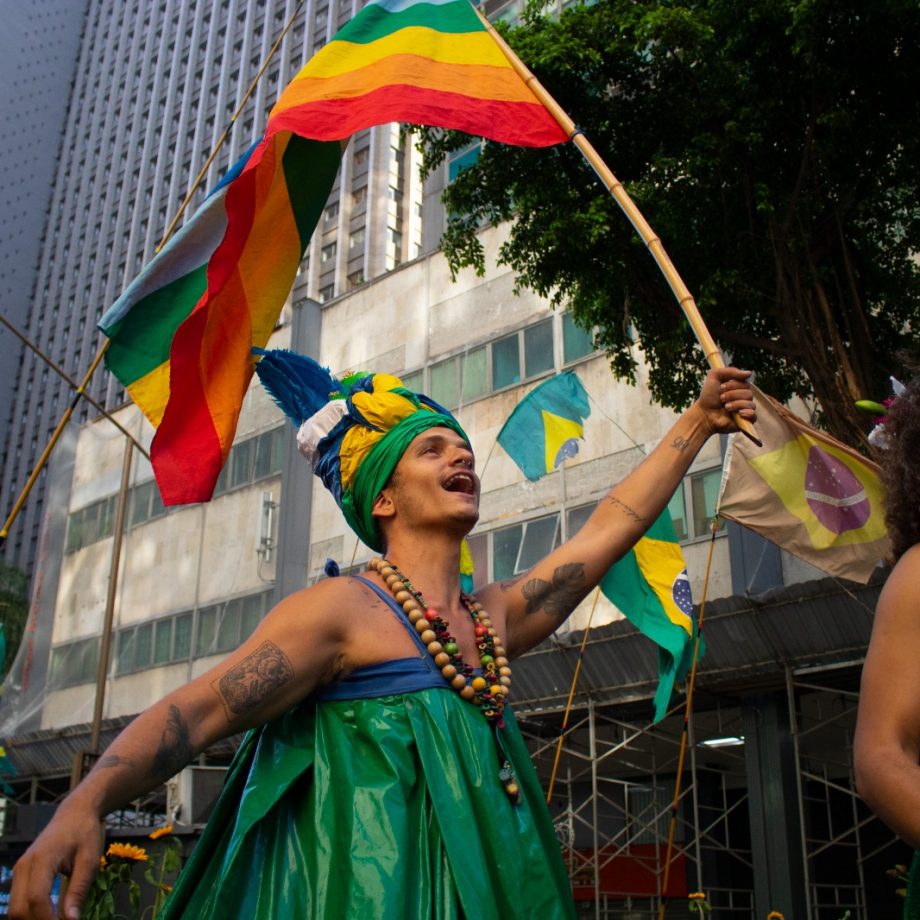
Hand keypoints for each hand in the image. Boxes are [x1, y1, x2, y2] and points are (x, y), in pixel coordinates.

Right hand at [9, 801, 103, 919]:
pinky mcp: (21, 875)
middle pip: (19, 909)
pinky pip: (18, 902)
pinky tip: (47, 918)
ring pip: (15, 909)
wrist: (76, 812)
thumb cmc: (86, 832)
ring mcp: (19, 871)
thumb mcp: (90, 859)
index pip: (37, 898)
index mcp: (42, 859)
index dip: (48, 919)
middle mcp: (24, 867)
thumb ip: (79, 889)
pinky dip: (29, 914)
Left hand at [695, 367, 755, 435]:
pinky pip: (754, 416)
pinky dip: (747, 414)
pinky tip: (738, 414)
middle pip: (749, 393)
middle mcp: (744, 398)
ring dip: (736, 404)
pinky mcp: (746, 421)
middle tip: (721, 398)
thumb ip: (730, 371)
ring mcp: (745, 409)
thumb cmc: (708, 397)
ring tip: (725, 407)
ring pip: (750, 404)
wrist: (704, 414)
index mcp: (739, 388)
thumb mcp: (714, 377)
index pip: (746, 383)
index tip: (721, 387)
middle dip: (732, 395)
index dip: (734, 384)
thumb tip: (749, 373)